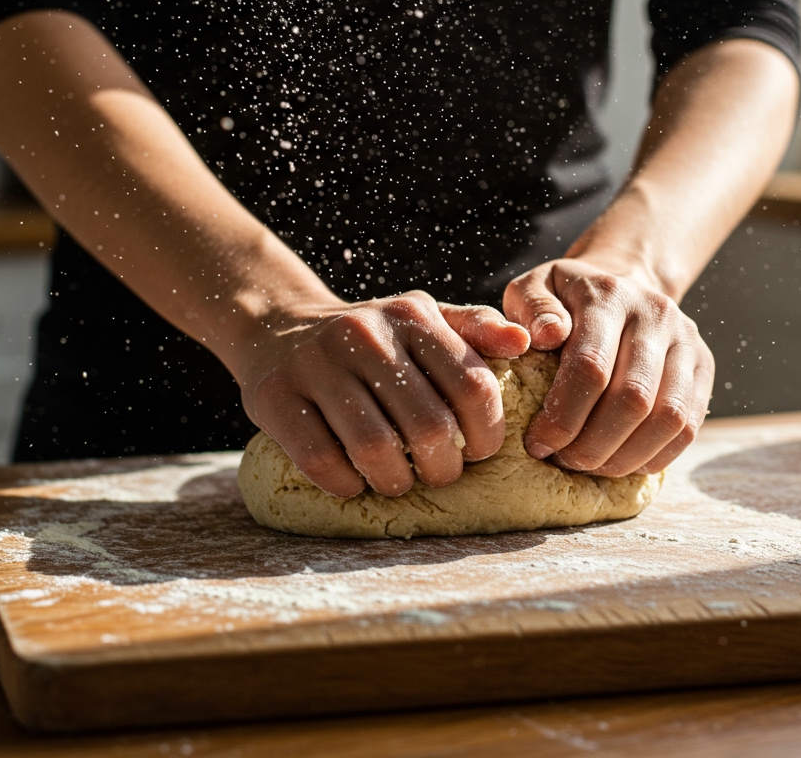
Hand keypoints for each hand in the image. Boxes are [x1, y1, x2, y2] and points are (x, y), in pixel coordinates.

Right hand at [231, 292, 529, 497]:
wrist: (278, 328)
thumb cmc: (369, 338)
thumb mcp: (421, 319)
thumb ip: (475, 330)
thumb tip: (525, 344)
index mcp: (411, 316)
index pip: (472, 386)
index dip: (486, 433)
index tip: (477, 451)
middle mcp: (364, 335)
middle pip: (428, 426)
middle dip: (443, 468)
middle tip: (438, 473)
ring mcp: (316, 365)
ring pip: (375, 449)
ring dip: (395, 482)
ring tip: (398, 480)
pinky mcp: (276, 397)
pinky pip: (322, 461)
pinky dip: (346, 484)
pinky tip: (354, 480)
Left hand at [503, 258, 712, 476]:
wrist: (623, 284)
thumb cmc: (566, 298)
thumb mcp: (533, 287)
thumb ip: (531, 307)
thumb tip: (547, 335)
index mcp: (609, 296)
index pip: (591, 366)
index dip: (563, 417)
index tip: (538, 444)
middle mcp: (656, 315)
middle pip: (633, 398)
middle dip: (593, 445)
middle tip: (563, 462)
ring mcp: (686, 341)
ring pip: (668, 418)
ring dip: (626, 456)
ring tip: (591, 467)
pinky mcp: (704, 366)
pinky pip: (689, 426)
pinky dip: (654, 455)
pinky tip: (622, 462)